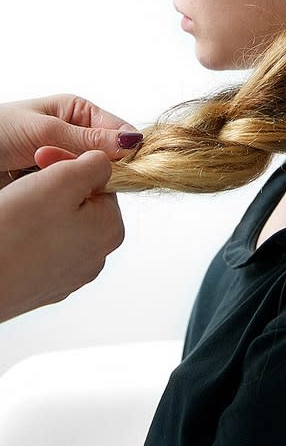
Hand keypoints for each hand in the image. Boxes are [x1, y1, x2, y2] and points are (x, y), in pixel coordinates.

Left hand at [0, 94, 141, 184]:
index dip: (125, 150)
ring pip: (89, 179)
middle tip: (67, 171)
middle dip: (92, 169)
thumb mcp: (45, 131)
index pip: (118, 131)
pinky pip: (72, 194)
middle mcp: (77, 137)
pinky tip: (53, 196)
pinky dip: (65, 197)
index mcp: (79, 113)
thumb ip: (88, 140)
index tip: (122, 167)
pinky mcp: (54, 186)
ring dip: (75, 184)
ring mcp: (65, 163)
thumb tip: (132, 142)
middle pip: (107, 160)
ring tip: (47, 179)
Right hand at [0, 150, 124, 322]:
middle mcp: (96, 257)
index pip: (102, 184)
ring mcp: (70, 275)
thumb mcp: (63, 180)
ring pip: (62, 228)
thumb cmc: (17, 230)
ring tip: (19, 211)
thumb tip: (104, 164)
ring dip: (43, 212)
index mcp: (111, 230)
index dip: (73, 167)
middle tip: (29, 185)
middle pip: (83, 206)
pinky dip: (30, 237)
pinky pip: (43, 249)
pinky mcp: (44, 286)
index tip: (45, 161)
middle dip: (58, 190)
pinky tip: (14, 233)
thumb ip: (95, 165)